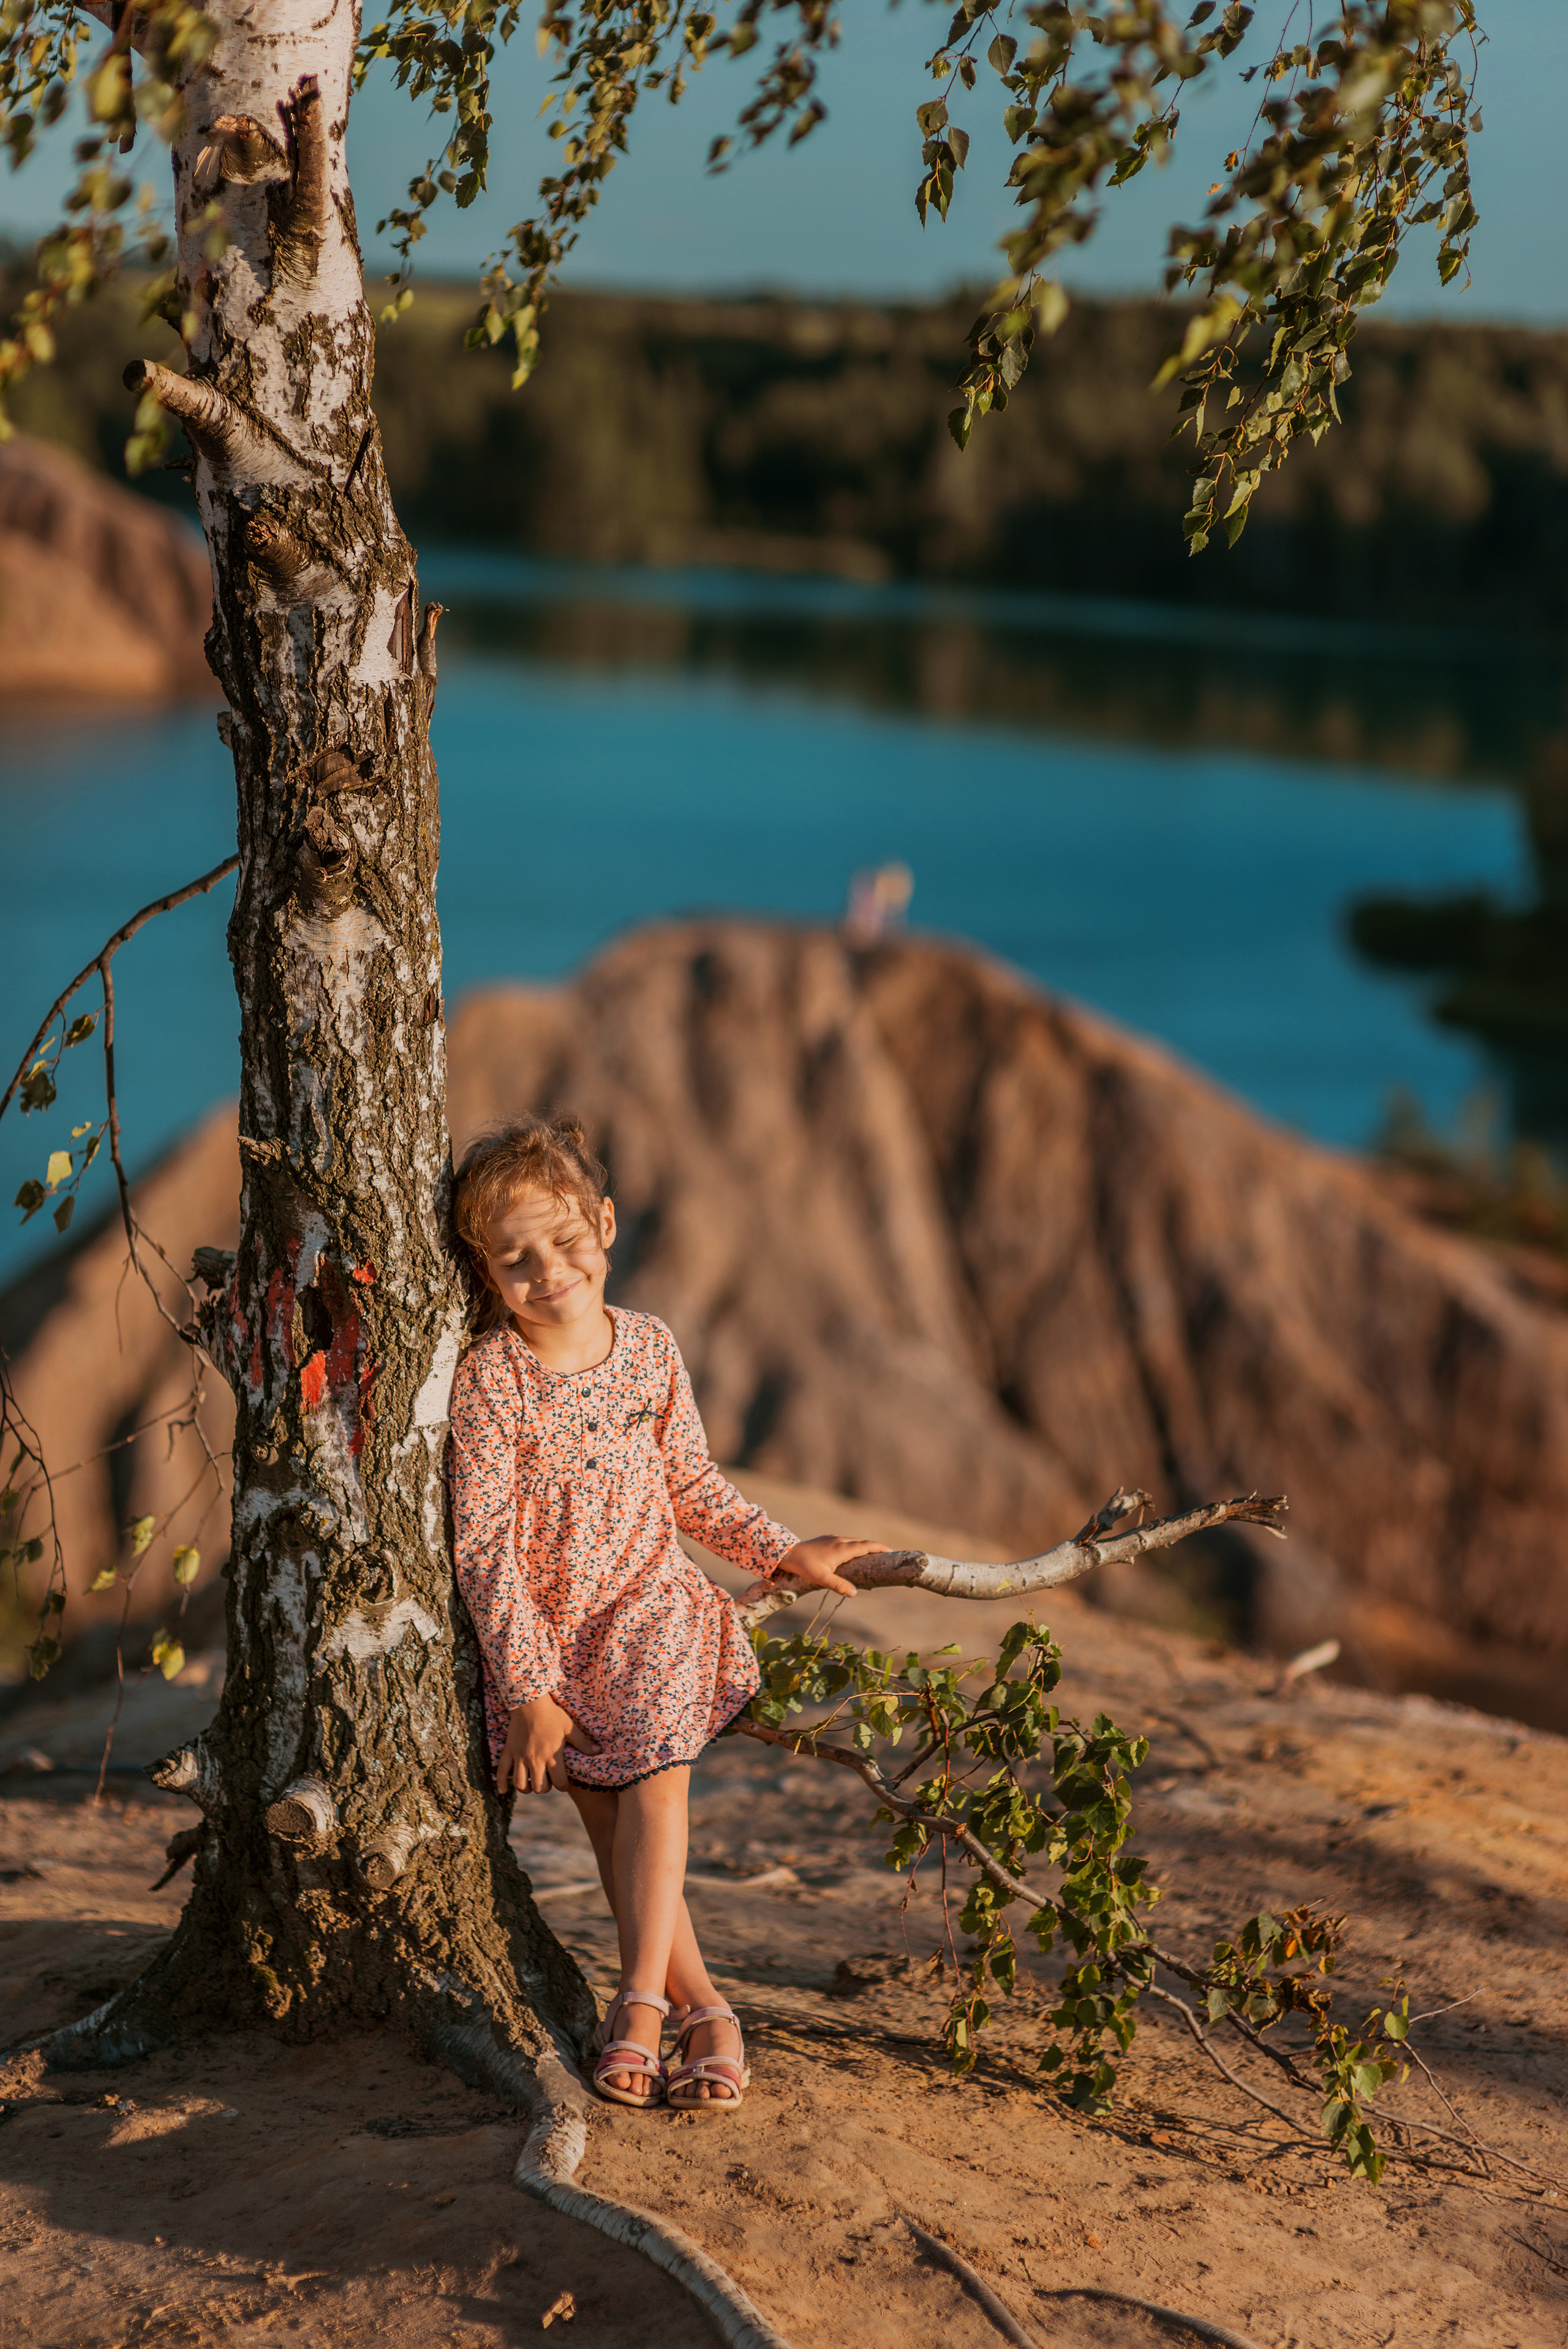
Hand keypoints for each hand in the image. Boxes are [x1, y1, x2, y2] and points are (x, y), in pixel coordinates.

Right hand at [498, 1697, 598, 1794]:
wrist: (530, 1702)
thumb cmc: (552, 1714)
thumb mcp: (569, 1728)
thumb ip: (583, 1742)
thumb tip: (597, 1751)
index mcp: (552, 1756)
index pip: (559, 1783)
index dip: (563, 1786)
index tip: (563, 1783)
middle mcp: (535, 1760)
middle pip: (539, 1788)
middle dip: (545, 1789)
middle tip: (547, 1782)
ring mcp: (520, 1756)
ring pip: (520, 1784)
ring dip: (526, 1788)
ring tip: (531, 1783)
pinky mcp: (509, 1751)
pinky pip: (501, 1771)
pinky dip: (500, 1783)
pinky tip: (502, 1791)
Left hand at [772, 1535, 889, 1598]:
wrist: (787, 1553)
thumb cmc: (804, 1567)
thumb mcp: (821, 1578)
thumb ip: (838, 1585)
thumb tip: (855, 1593)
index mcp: (842, 1549)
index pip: (866, 1546)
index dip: (880, 1548)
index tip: (891, 1552)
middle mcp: (840, 1540)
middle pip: (863, 1542)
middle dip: (875, 1547)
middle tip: (887, 1555)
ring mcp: (833, 1538)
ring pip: (854, 1541)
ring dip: (865, 1546)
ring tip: (873, 1555)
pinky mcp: (827, 1539)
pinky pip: (846, 1541)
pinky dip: (855, 1546)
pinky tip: (853, 1553)